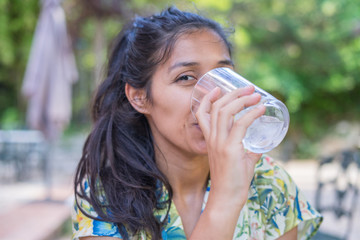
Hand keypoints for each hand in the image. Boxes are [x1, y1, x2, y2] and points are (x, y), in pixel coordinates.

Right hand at [195, 85, 265, 206]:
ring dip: (242, 100)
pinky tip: (261, 109)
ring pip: (226, 112)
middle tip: (249, 88)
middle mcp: (212, 139)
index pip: (202, 113)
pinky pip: (240, 125)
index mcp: (210, 140)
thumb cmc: (233, 182)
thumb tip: (260, 145)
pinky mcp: (230, 149)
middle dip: (233, 94)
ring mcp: (220, 143)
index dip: (208, 98)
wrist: (226, 199)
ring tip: (256, 95)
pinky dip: (251, 114)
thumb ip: (248, 151)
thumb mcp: (240, 161)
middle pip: (217, 107)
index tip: (218, 88)